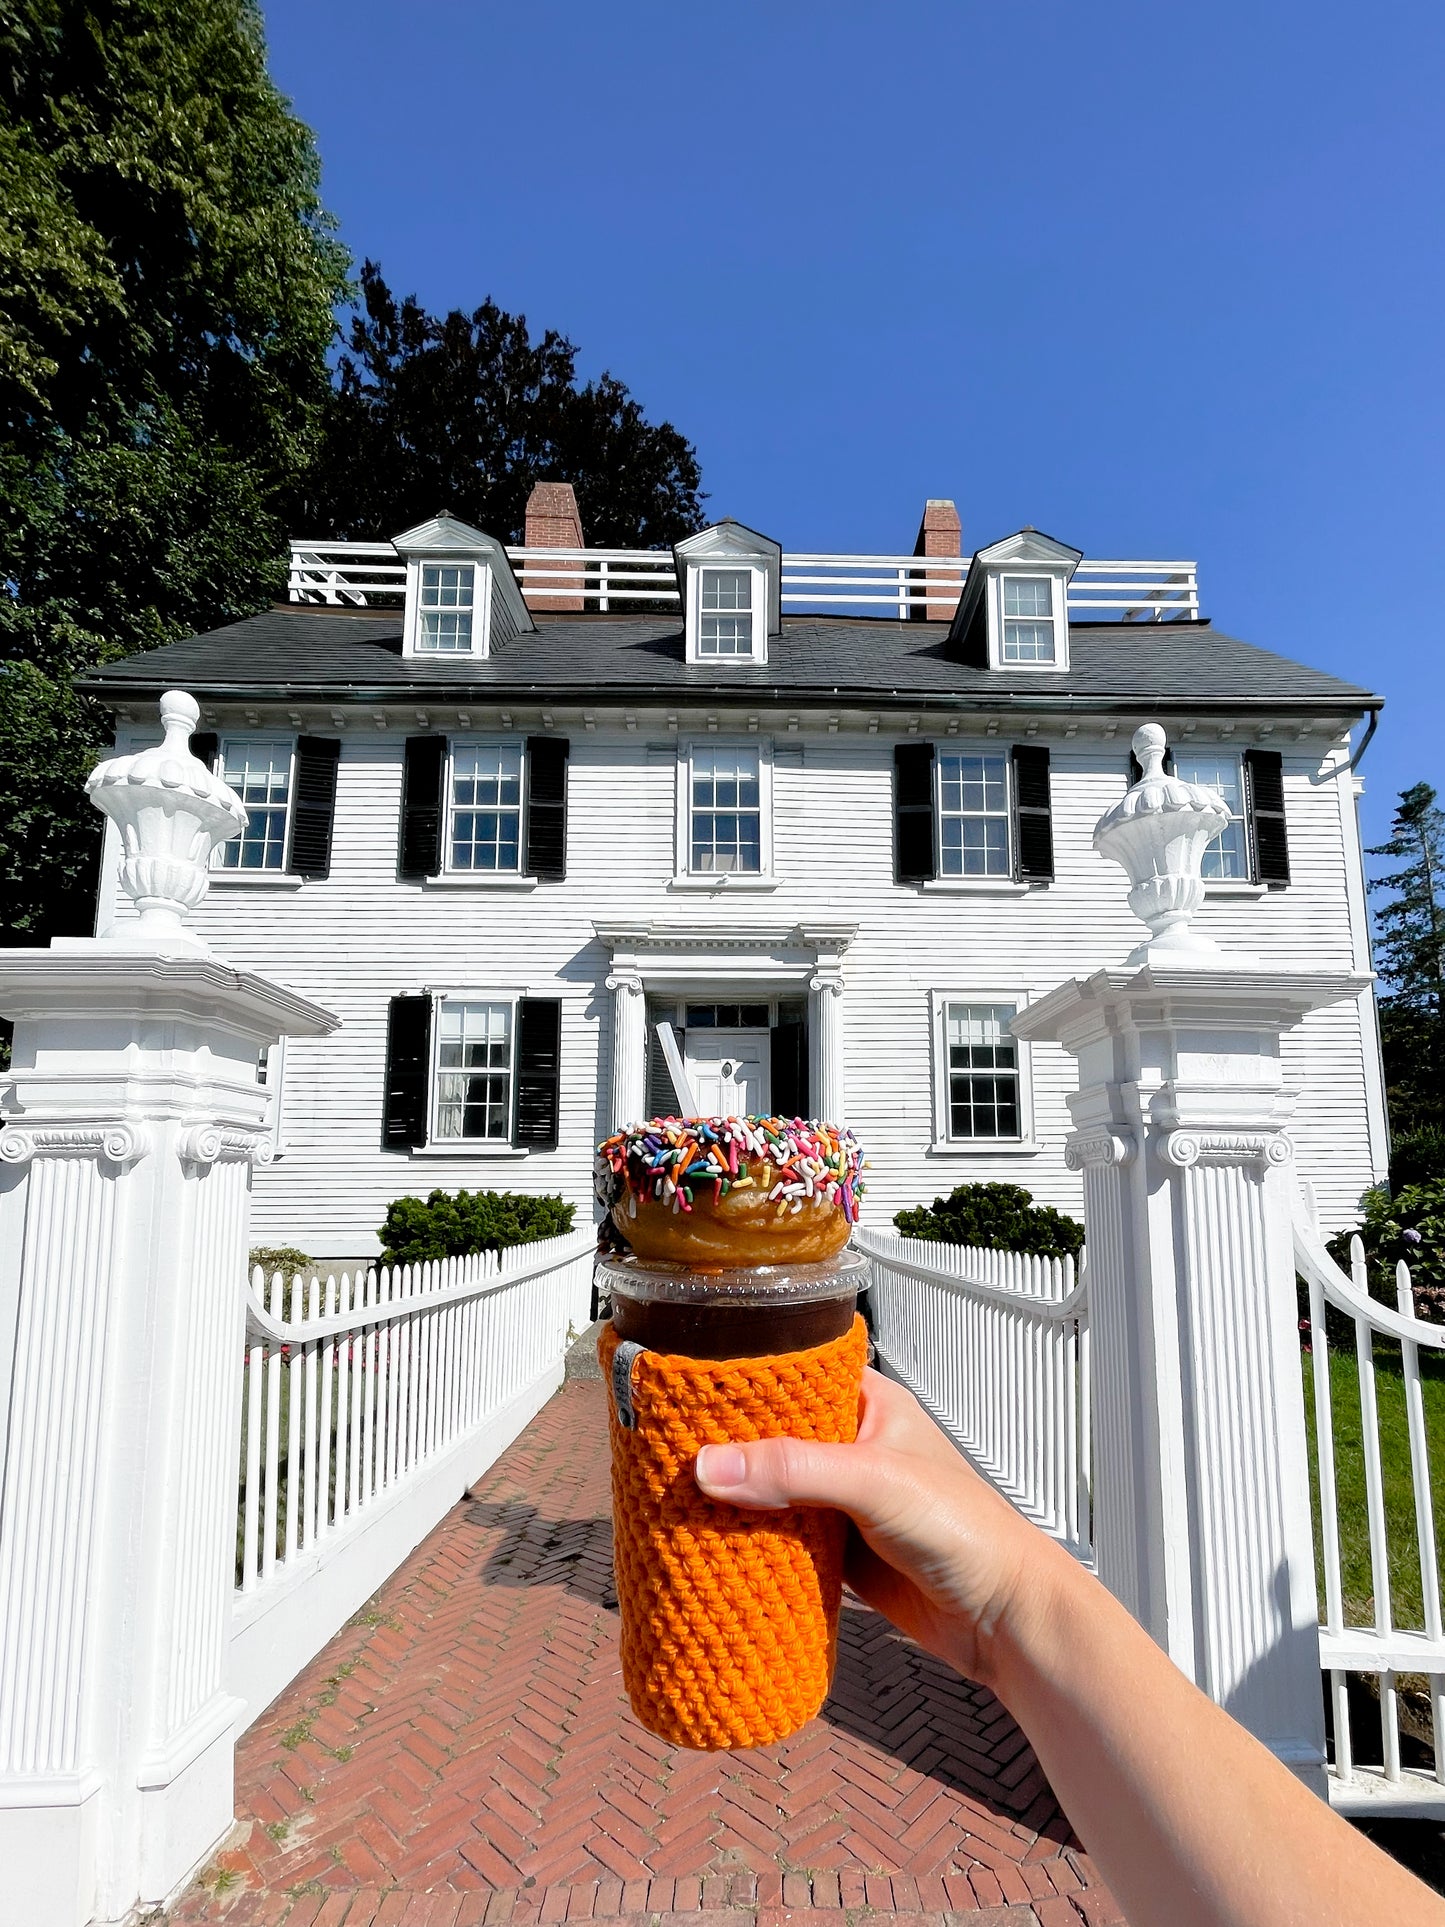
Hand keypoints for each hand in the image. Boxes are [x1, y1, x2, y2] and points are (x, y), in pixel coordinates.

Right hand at [694, 1366, 1073, 1685]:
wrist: (1004, 1619)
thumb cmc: (967, 1531)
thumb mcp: (877, 1483)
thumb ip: (796, 1470)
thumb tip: (711, 1466)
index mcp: (869, 1404)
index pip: (791, 1376)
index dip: (739, 1383)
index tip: (683, 1394)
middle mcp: (853, 1446)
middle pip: (772, 1437)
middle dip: (724, 1448)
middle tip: (662, 1453)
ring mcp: (844, 1501)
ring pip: (772, 1491)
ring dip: (733, 1500)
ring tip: (670, 1499)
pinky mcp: (840, 1552)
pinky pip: (781, 1541)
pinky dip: (750, 1544)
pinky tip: (709, 1548)